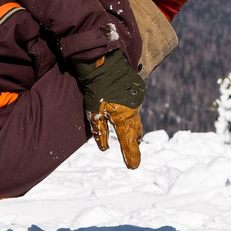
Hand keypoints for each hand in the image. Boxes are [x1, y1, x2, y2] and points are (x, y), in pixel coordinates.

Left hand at [71, 50, 145, 169]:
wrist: (106, 63)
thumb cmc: (97, 88)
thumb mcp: (94, 111)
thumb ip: (99, 131)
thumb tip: (104, 148)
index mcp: (123, 118)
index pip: (128, 142)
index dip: (130, 155)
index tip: (133, 167)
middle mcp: (133, 111)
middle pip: (135, 133)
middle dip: (133, 145)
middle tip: (133, 158)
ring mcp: (137, 101)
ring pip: (136, 120)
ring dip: (133, 131)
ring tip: (133, 141)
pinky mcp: (136, 92)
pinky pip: (135, 109)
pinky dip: (132, 116)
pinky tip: (127, 116)